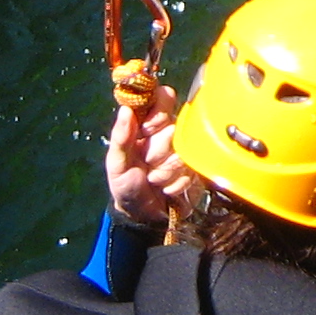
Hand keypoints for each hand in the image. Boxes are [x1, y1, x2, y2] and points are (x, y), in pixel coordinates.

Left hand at [104, 82, 200, 226]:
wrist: (144, 216)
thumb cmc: (126, 185)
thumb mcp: (116, 163)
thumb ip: (120, 137)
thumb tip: (125, 109)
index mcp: (148, 123)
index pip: (163, 98)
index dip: (157, 113)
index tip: (147, 130)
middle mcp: (170, 132)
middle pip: (174, 126)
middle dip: (157, 150)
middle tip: (146, 163)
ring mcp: (186, 149)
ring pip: (183, 151)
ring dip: (165, 171)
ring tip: (154, 179)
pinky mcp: (198, 167)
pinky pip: (191, 170)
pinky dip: (174, 184)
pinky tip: (166, 189)